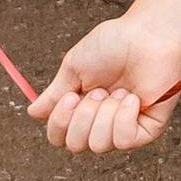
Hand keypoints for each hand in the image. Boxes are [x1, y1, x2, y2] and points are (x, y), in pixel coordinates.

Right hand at [27, 15, 180, 156]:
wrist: (148, 34)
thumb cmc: (114, 44)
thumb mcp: (74, 67)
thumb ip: (54, 94)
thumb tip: (33, 113)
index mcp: (81, 108)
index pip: (59, 137)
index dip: (60, 122)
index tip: (71, 96)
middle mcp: (101, 122)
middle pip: (76, 145)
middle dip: (84, 116)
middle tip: (100, 90)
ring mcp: (124, 127)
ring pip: (100, 145)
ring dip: (105, 114)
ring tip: (118, 91)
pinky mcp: (148, 129)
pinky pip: (125, 142)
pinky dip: (124, 119)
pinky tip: (132, 99)